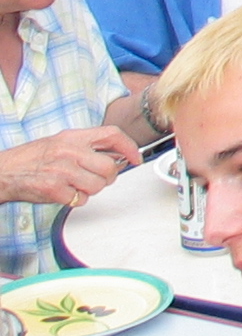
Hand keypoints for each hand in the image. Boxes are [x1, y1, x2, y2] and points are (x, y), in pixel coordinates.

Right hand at [0, 126, 139, 206]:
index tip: (135, 157)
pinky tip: (64, 192)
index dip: (129, 146)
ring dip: (92, 189)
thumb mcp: (62, 141)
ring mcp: (62, 171)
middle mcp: (70, 152)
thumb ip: (88, 145)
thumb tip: (117, 154)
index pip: (112, 135)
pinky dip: (75, 200)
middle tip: (98, 177)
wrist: (4, 171)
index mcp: (73, 137)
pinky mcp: (55, 190)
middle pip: (109, 166)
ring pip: (98, 185)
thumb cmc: (33, 158)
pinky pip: (80, 199)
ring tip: (77, 185)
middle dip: (108, 176)